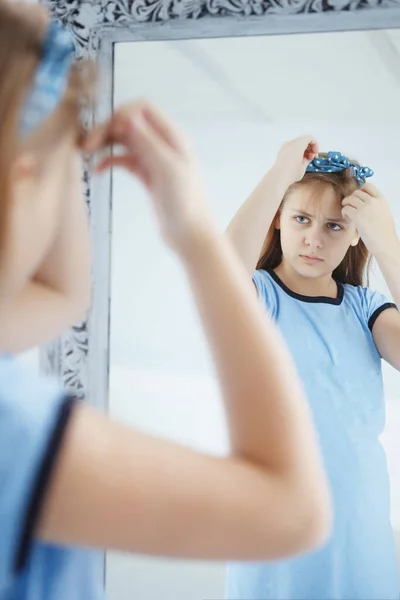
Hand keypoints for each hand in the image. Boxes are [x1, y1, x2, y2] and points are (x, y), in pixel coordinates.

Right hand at [82, 100, 213, 251]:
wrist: (189, 235)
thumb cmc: (184, 203)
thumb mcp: (167, 170)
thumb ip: (149, 143)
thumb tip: (128, 116)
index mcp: (173, 137)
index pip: (144, 109)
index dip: (122, 114)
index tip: (107, 131)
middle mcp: (163, 144)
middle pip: (130, 123)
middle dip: (107, 129)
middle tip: (86, 145)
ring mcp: (154, 160)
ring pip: (125, 141)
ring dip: (105, 143)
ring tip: (86, 154)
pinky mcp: (146, 175)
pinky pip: (124, 159)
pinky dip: (110, 161)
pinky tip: (98, 171)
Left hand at [273, 135, 318, 185]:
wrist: (278, 178)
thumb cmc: (290, 173)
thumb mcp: (304, 165)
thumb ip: (309, 158)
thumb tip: (309, 156)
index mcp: (297, 145)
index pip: (309, 138)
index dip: (315, 144)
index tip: (315, 152)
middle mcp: (290, 143)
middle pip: (303, 140)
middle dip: (309, 147)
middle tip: (311, 157)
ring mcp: (284, 147)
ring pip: (297, 143)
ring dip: (303, 150)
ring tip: (304, 160)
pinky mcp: (281, 151)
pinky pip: (291, 147)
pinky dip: (297, 151)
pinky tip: (298, 160)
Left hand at [341, 183, 397, 255]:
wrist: (384, 242)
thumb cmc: (384, 231)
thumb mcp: (384, 212)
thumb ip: (376, 205)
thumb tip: (367, 201)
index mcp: (381, 199)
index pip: (368, 186)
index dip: (360, 190)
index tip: (357, 197)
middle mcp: (373, 201)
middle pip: (356, 192)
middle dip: (351, 198)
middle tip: (349, 204)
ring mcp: (365, 208)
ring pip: (350, 198)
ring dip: (346, 203)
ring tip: (346, 210)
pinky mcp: (358, 216)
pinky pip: (346, 208)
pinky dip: (344, 211)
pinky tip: (346, 216)